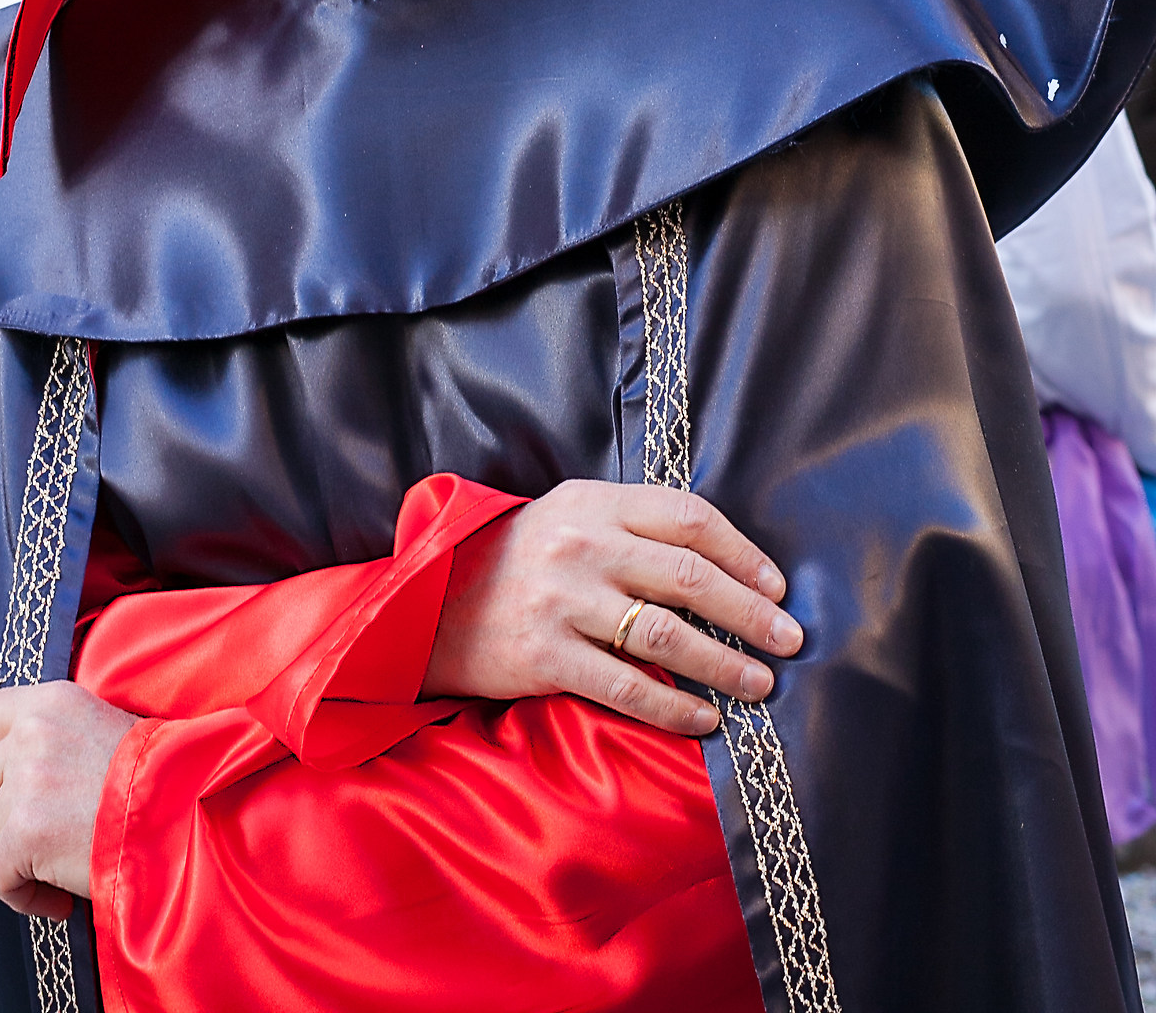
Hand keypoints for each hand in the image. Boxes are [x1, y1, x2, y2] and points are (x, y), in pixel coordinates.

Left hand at [0, 683, 139, 917]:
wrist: (186, 813)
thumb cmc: (148, 779)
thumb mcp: (92, 727)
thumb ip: (41, 737)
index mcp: (45, 701)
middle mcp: (29, 733)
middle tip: (19, 847)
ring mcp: (25, 782)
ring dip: (10, 863)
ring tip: (53, 870)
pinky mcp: (24, 832)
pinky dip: (23, 898)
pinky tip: (58, 898)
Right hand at [422, 480, 802, 737]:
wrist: (430, 602)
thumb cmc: (517, 558)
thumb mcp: (570, 515)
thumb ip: (632, 525)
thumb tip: (720, 562)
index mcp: (593, 501)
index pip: (687, 516)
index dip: (741, 553)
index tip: (776, 586)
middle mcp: (581, 544)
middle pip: (689, 576)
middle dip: (750, 612)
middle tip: (789, 640)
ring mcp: (562, 599)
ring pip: (666, 635)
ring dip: (725, 664)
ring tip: (759, 684)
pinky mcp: (545, 654)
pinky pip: (627, 686)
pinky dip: (675, 706)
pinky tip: (704, 719)